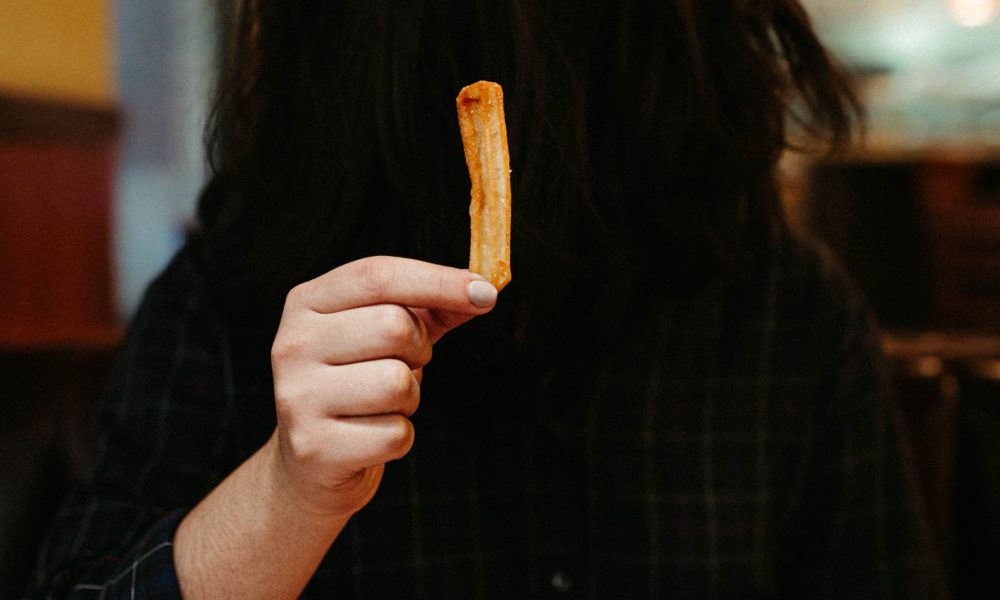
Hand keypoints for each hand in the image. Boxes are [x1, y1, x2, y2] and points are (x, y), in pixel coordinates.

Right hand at [266, 256, 497, 517]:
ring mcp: (298, 396)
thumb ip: (431, 307)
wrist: (308, 467)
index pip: (377, 275)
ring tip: (382, 404)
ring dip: (409, 398)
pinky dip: (398, 438)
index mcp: (306, 303)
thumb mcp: (385, 336)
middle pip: (393, 326)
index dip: (438, 280)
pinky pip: (394, 434)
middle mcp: (292, 344)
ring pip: (397, 382)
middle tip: (403, 366)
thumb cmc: (356, 384)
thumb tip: (483, 293)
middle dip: (419, 350)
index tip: (486, 293)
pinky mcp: (314, 447)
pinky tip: (371, 437)